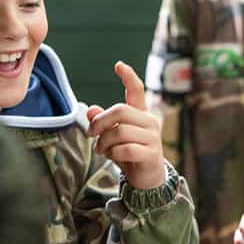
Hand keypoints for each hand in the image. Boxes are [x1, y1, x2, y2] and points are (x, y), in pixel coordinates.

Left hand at [85, 62, 166, 189]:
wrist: (146, 179)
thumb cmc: (129, 152)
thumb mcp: (112, 136)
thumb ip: (102, 122)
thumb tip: (90, 110)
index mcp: (140, 113)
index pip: (137, 90)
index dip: (128, 77)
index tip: (118, 65)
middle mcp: (149, 122)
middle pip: (120, 111)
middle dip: (100, 122)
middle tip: (90, 134)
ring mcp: (153, 138)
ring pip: (120, 131)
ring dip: (104, 142)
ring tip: (101, 149)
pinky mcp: (152, 154)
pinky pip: (126, 149)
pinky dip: (113, 153)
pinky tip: (112, 156)